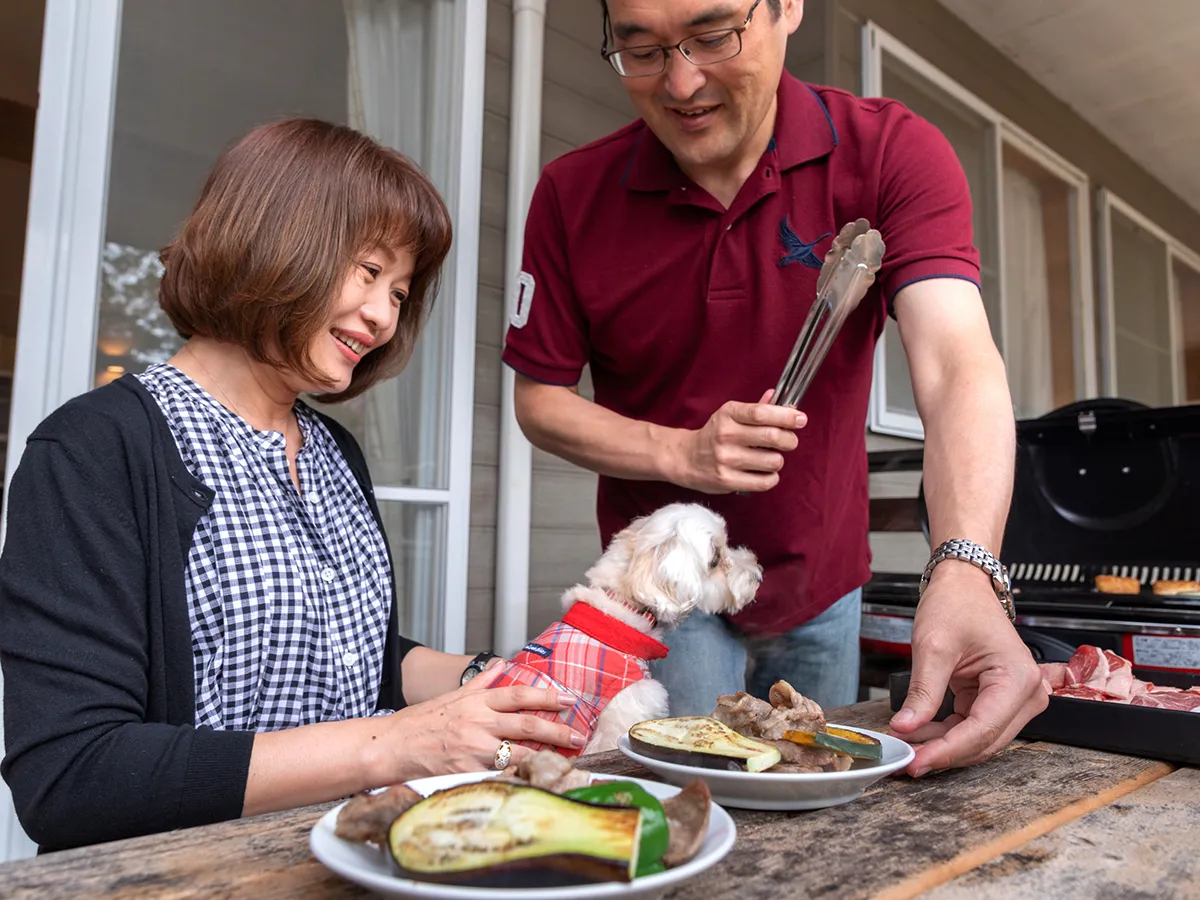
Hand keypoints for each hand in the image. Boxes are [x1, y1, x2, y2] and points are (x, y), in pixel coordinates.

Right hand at [376, 664, 584, 781]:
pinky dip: (518, 776)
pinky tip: (535, 779)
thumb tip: (502, 664)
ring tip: (564, 761)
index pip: (519, 695)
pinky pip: (500, 775)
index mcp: (477, 702)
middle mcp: (478, 722)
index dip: (547, 696)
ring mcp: (473, 748)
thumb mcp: (453, 695)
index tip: (569, 700)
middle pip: (527, 725)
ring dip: (544, 757)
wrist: (392, 745)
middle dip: (557, 731)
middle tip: (578, 736)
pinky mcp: (466, 771)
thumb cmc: (422, 721)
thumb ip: (482, 681)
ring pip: (518, 753)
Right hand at [671, 390, 806, 492]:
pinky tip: (764, 472)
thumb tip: (777, 396)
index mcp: (728, 414)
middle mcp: (726, 435)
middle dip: (789, 440)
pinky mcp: (727, 481)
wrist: (685, 458)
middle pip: (772, 436)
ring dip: (778, 460)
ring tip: (770, 458)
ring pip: (773, 461)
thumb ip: (755, 408)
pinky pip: (765, 481)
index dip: (786, 416)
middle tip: (789, 441)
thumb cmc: (714, 435)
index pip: (762, 413)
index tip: (800, 419)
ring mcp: (726, 459)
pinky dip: (771, 478)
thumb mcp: (730, 415)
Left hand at [888, 564, 1046, 776]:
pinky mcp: (998, 701)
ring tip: (905, 747)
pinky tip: (918, 734)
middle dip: (943, 753)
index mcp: (1017, 678)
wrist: (964, 586)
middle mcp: (1026, 694)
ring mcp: (1015, 700)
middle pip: (984, 741)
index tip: (915, 762)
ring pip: (978, 740)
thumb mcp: (933, 645)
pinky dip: (945, 734)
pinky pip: (972, 728)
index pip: (982, 730)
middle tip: (904, 761)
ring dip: (942, 746)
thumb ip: (922, 691)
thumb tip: (905, 727)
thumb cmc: (956, 604)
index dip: (947, 751)